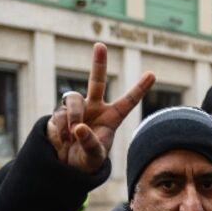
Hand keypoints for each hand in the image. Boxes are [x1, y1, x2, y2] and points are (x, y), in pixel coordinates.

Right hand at [47, 42, 154, 172]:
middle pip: (96, 81)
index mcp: (111, 118)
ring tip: (73, 135)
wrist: (66, 165)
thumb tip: (78, 127)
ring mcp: (76, 108)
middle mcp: (94, 108)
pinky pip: (58, 115)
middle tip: (100, 45)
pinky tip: (63, 142)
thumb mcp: (94, 156)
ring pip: (73, 99)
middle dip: (98, 63)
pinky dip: (60, 130)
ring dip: (74, 116)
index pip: (128, 101)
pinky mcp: (59, 113)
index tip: (153, 74)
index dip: (140, 89)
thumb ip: (90, 143)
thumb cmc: (88, 159)